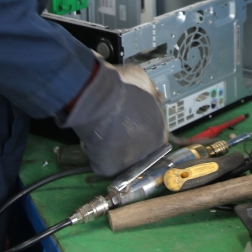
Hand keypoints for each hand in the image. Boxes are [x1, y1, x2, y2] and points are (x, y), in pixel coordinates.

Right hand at [57, 58, 168, 176]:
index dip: (143, 129)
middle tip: (116, 128)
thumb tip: (159, 97)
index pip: (156, 137)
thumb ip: (152, 93)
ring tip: (103, 134)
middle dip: (128, 140)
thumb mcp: (144, 82)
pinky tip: (92, 140)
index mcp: (159, 132)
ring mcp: (127, 163)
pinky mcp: (108, 169)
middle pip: (139, 150)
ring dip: (113, 149)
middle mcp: (147, 152)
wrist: (99, 98)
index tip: (132, 123)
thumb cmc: (124, 87)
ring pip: (120, 159)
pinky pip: (102, 163)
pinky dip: (96, 153)